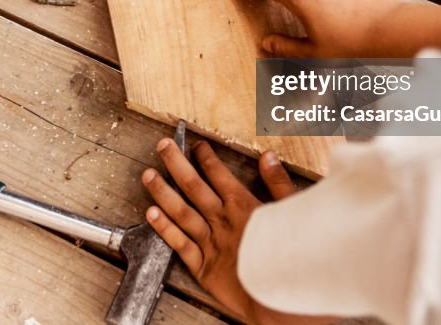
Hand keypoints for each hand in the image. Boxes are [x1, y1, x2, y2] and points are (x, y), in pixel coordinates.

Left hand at [142, 139, 296, 321]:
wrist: (281, 296)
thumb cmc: (291, 255)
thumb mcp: (293, 213)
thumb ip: (279, 183)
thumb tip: (267, 156)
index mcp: (242, 205)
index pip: (218, 174)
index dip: (205, 157)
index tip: (196, 145)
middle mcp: (221, 220)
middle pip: (193, 186)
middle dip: (176, 163)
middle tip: (163, 145)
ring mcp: (210, 243)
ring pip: (180, 212)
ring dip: (162, 192)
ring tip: (147, 175)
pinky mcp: (204, 267)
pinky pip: (180, 244)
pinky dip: (164, 229)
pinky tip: (151, 214)